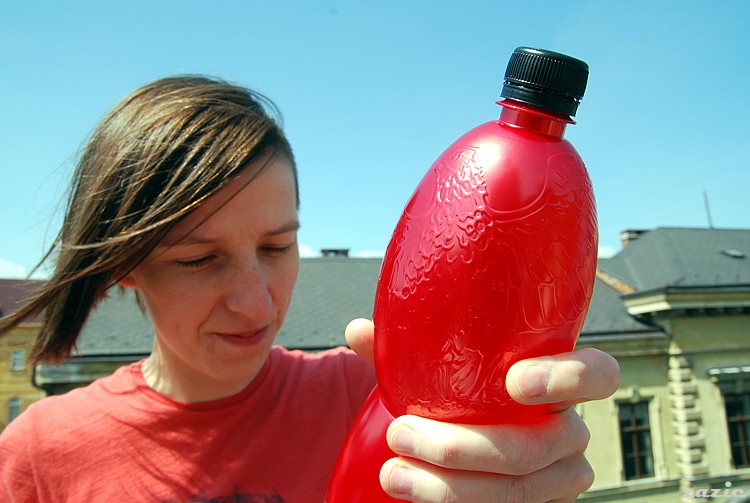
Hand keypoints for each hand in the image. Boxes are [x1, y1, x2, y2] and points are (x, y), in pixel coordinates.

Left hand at [345, 318, 619, 501]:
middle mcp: (568, 434)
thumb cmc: (461, 396)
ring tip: (394, 474)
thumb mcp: (440, 370)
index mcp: (557, 385)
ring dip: (451, 488)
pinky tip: (415, 497)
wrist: (465, 451)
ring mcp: (558, 481)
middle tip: (403, 433)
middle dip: (466, 447)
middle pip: (540, 447)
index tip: (513, 379)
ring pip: (520, 493)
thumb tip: (358, 329)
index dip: (569, 378)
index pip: (600, 375)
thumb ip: (408, 347)